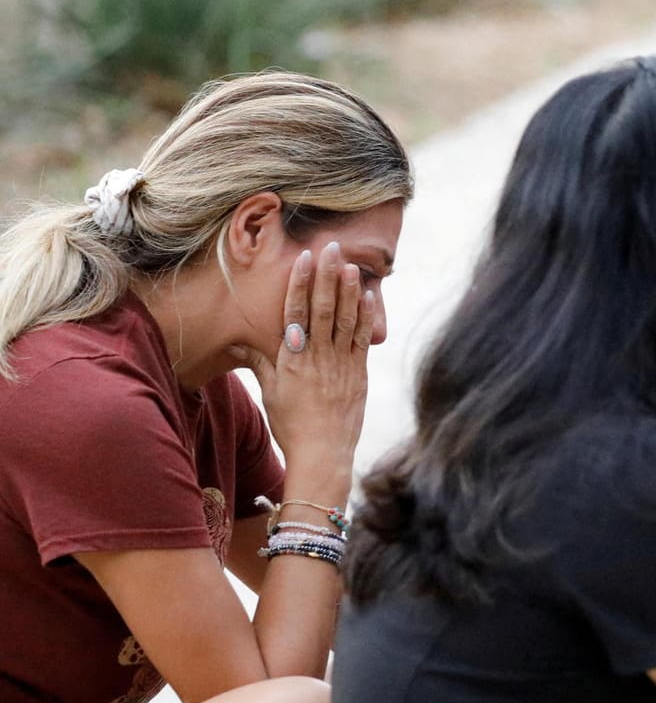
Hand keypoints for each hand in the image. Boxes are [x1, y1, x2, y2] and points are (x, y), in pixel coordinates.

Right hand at [229, 242, 373, 489]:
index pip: (295, 313)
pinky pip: (362, 340)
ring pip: (345, 320)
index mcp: (293, 360)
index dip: (299, 284)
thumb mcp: (270, 392)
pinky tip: (370, 297)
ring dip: (349, 291)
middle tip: (332, 248)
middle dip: (327, 277)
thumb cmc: (291, 425)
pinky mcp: (359, 374)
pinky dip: (366, 317)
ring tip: (352, 265)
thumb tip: (239, 339)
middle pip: (322, 309)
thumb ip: (260, 362)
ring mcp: (342, 365)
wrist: (322, 454)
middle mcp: (318, 358)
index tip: (304, 260)